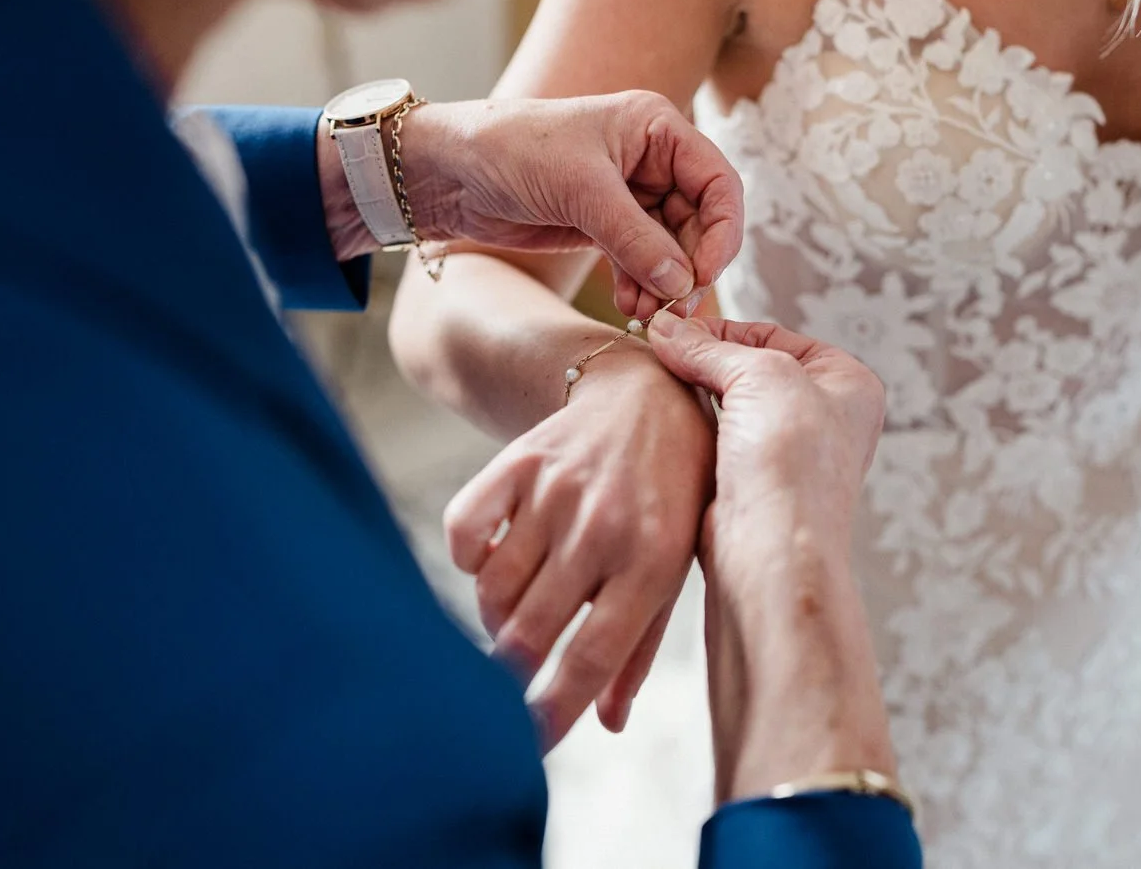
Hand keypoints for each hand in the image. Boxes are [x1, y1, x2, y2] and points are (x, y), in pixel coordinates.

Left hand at [402, 91, 741, 303]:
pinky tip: (633, 307)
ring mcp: (631, 194)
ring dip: (666, 283)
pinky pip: (643, 261)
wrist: (448, 172)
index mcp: (657, 128)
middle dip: (690, 266)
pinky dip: (643, 285)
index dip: (723, 231)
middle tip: (674, 306)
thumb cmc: (510, 150)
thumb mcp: (579, 190)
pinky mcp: (605, 224)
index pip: (718, 182)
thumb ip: (636, 238)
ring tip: (647, 313)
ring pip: (672, 248)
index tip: (705, 274)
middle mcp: (652, 158)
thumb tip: (683, 283)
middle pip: (701, 221)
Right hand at [442, 344, 714, 748]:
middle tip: (509, 681)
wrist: (648, 395)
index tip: (528, 746)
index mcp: (653, 562)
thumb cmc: (672, 497)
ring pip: (492, 590)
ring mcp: (556, 491)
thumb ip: (639, 645)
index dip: (552, 712)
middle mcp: (603, 526)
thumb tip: (606, 722)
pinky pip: (463, 530)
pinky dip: (467, 560)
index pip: (591, 657)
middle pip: (530, 631)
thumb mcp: (677, 565)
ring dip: (495, 620)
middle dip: (509, 674)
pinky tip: (494, 561)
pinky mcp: (519, 461)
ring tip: (517, 615)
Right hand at [647, 313, 884, 556]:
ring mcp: (784, 453)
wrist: (769, 554)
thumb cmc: (791, 465)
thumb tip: (666, 327)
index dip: (723, 330)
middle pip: (748, 369)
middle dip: (705, 360)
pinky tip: (663, 416)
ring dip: (692, 392)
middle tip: (659, 349)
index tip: (675, 326)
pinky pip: (712, 440)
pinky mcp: (748, 483)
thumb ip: (710, 348)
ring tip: (657, 378)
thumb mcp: (760, 376)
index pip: (774, 336)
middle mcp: (822, 417)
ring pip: (726, 405)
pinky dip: (687, 426)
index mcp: (846, 383)